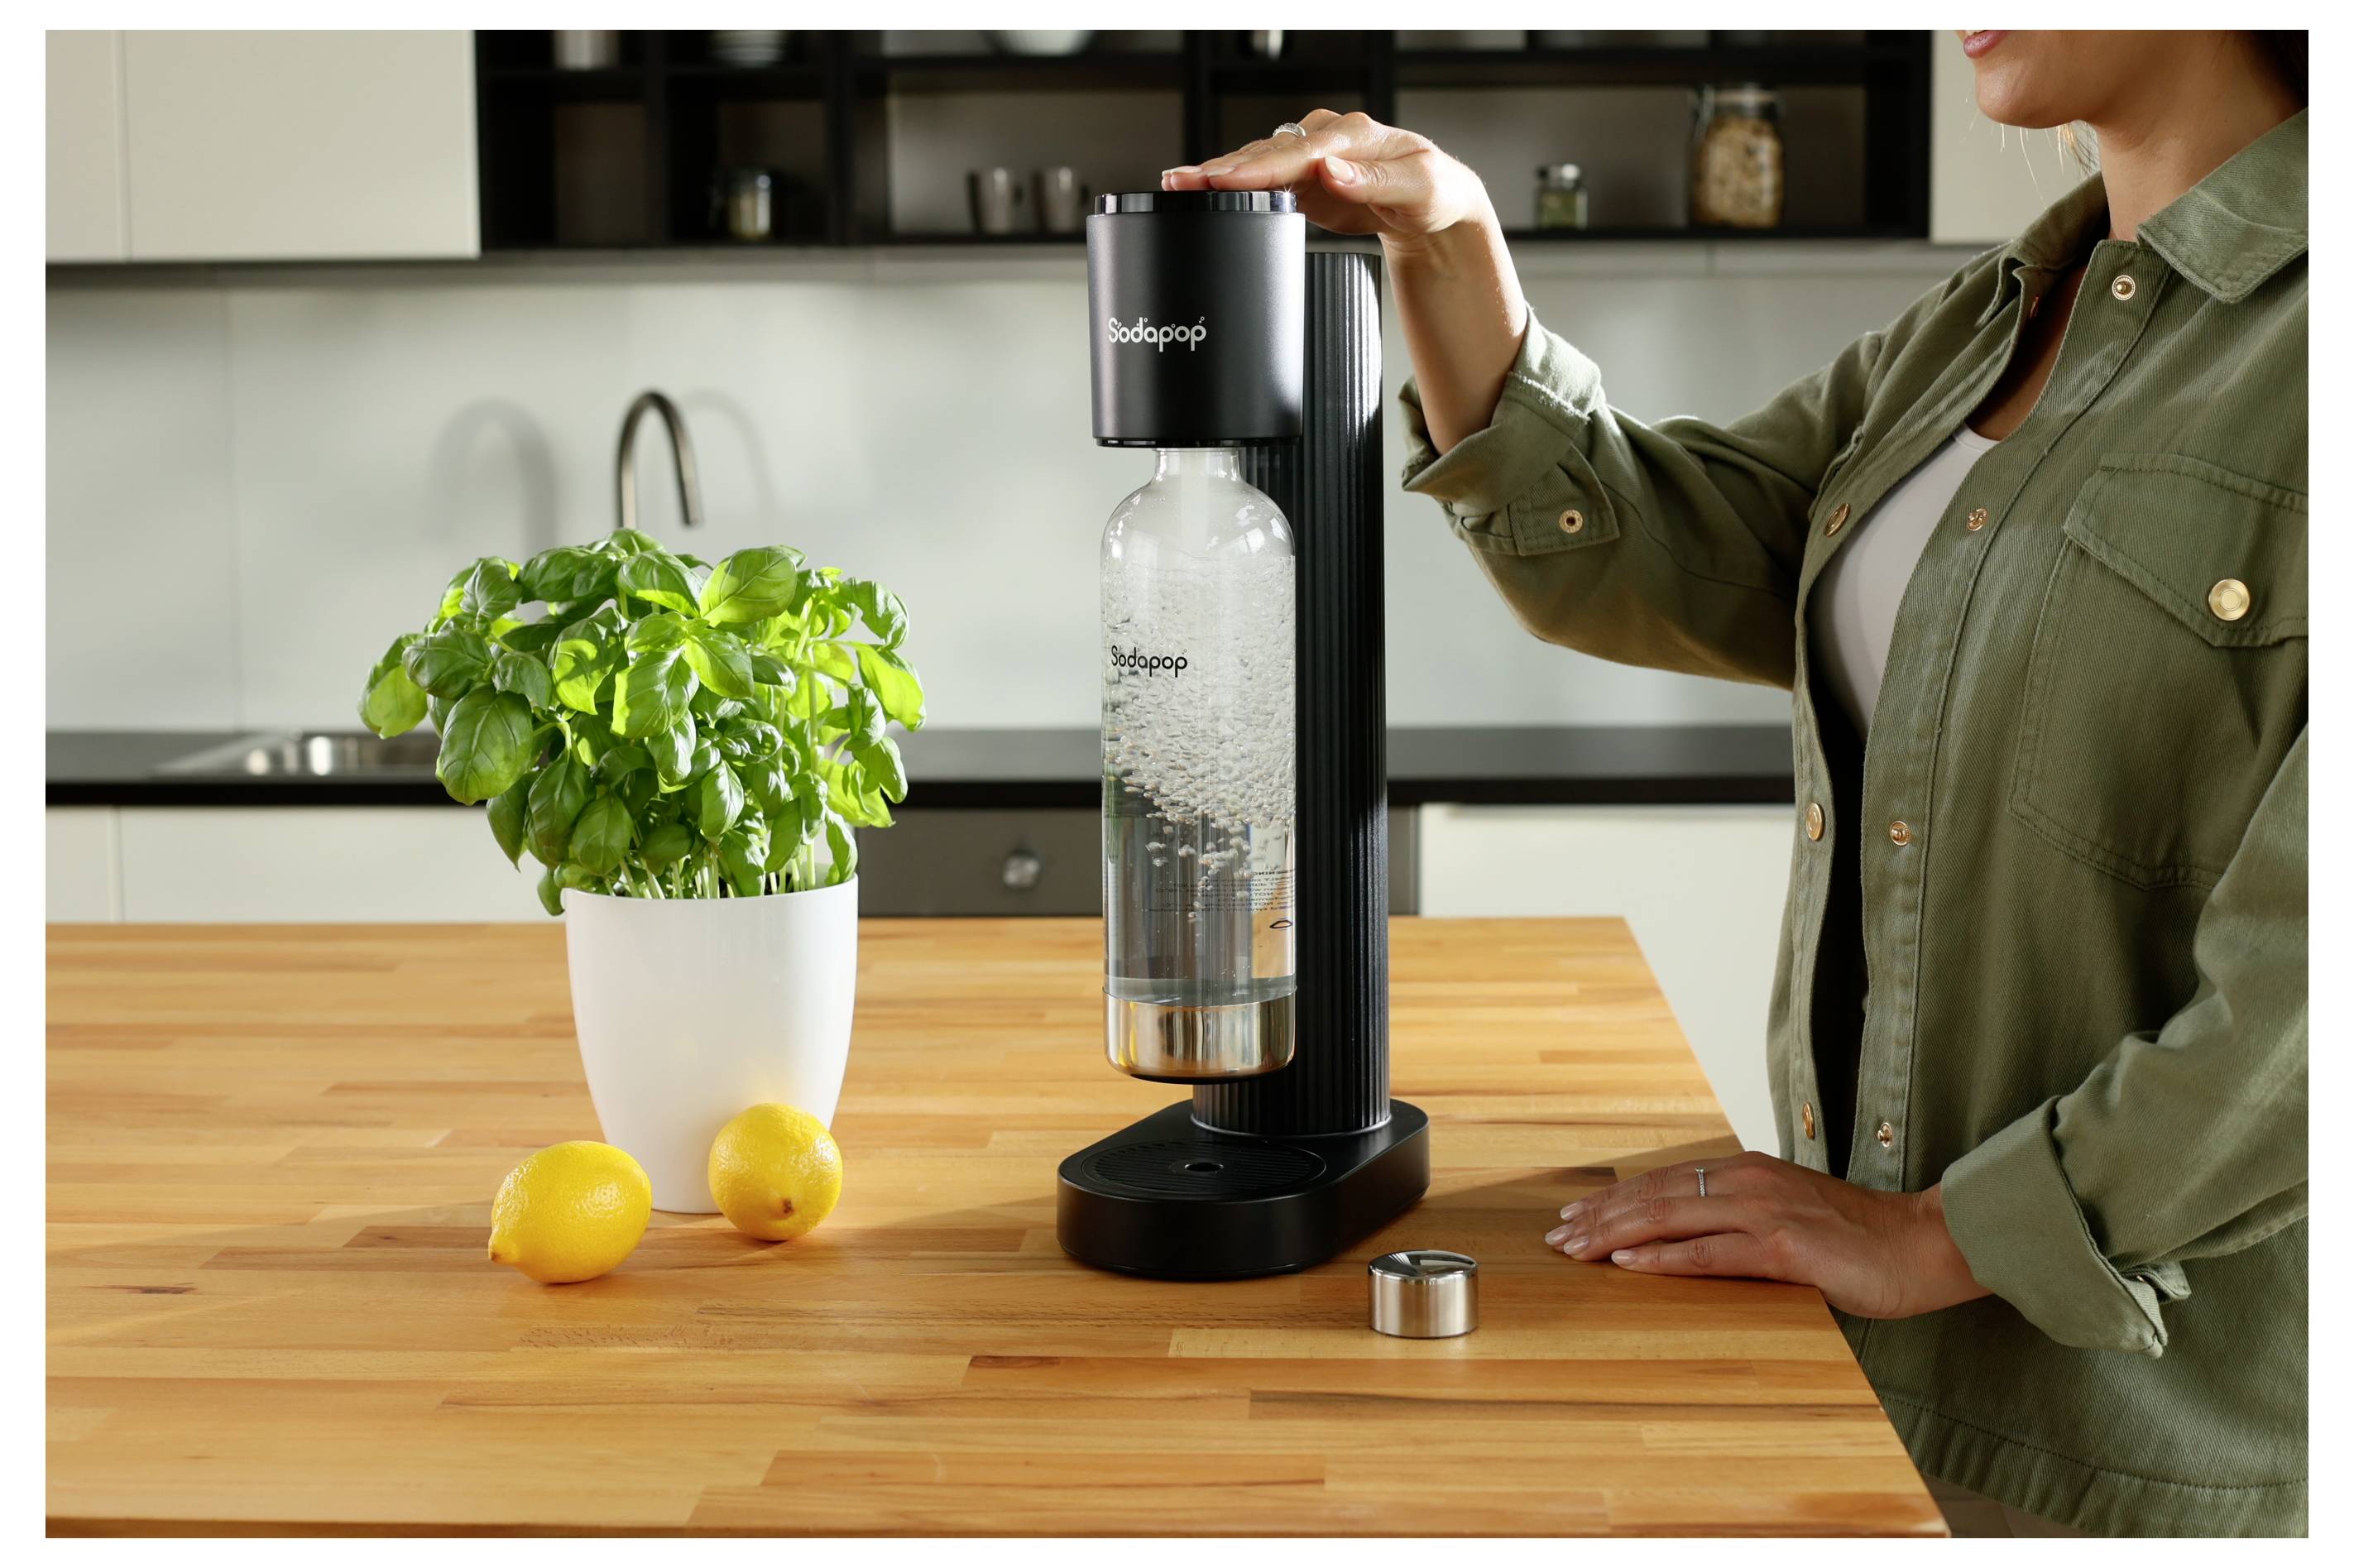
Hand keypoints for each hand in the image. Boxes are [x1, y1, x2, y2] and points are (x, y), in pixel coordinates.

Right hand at [1162, 110, 1495, 246]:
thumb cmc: (1431, 192)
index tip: (1227, 180)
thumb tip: (1331, 170)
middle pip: (1267, 153)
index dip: (1259, 167)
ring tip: (1178, 183)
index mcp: (1353, 135)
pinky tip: (1200, 190)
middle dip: (1222, 168)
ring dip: (1217, 173)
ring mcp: (1311, 157)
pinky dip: (1230, 184)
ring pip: (1257, 162)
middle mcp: (1326, 139)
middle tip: (1183, 180)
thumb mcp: (1416, 186)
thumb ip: (1374, 180)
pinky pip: (1260, 178)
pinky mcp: (1303, 178)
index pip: (1298, 152)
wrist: (1434, 205)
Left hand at [1542, 1151, 1990, 1319]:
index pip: (1662, 1181)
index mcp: (1747, 1172)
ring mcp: (1764, 1210)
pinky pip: (1709, 1253)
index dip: (1613, 1200)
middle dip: (1597, 1216)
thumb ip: (1741, 1225)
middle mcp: (1748, 1182)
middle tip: (1555, 1236)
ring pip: (1670, 1217)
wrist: (1924, 1245)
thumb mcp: (1789, 1222)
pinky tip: (1627, 1266)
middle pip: (1653, 1195)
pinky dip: (1663, 1258)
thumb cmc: (1859, 1241)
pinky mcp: (1784, 1246)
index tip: (1573, 1217)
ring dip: (1613, 1234)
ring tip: (1572, 1249)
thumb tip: (1691, 1242)